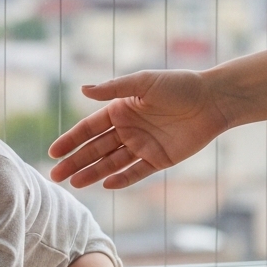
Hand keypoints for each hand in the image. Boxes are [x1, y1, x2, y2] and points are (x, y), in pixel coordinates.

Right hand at [48, 70, 229, 189]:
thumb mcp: (143, 82)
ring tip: (74, 184)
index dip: (70, 140)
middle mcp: (127, 129)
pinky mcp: (159, 159)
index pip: (88, 129)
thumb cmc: (178, 85)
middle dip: (75, 162)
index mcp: (119, 110)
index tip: (54, 152)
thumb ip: (113, 89)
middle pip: (95, 149)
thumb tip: (82, 90)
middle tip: (55, 176)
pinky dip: (122, 179)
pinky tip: (106, 185)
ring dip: (92, 173)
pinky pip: (137, 172)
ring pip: (111, 163)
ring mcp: (142, 145)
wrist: (213, 100)